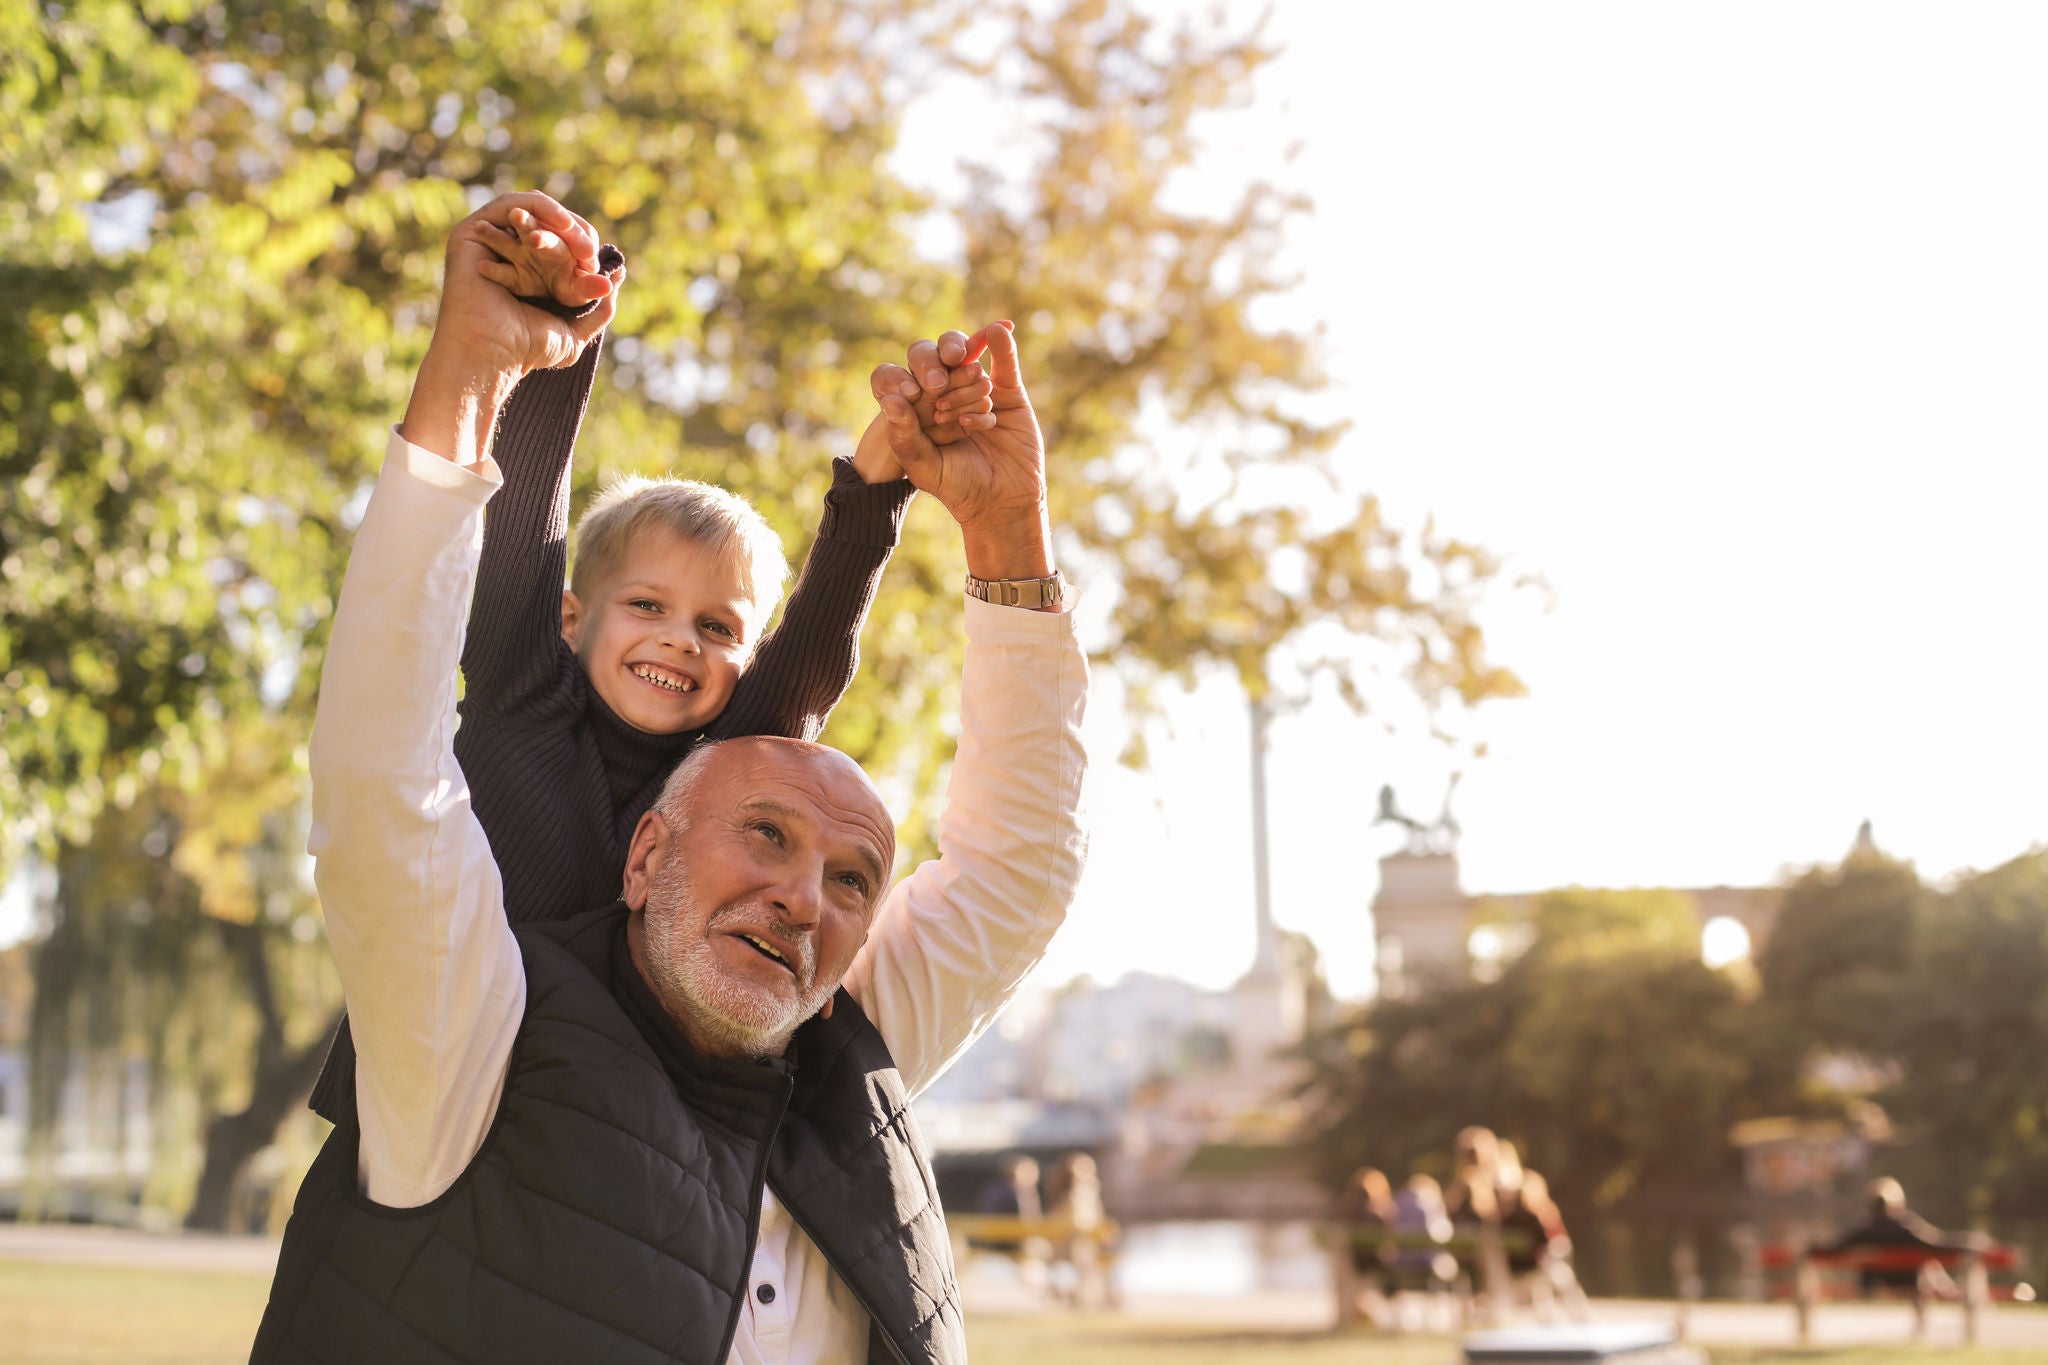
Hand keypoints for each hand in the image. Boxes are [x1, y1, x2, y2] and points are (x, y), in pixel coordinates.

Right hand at [401, 193, 622, 464]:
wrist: (491, 352)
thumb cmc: (527, 348)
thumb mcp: (575, 333)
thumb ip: (599, 310)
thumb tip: (617, 275)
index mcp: (533, 276)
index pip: (568, 248)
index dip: (588, 251)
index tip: (604, 267)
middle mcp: (512, 256)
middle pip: (552, 230)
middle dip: (577, 238)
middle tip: (589, 254)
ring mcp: (493, 242)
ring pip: (533, 213)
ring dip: (558, 220)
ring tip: (575, 238)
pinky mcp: (474, 231)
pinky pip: (511, 204)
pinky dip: (540, 208)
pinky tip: (561, 224)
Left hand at [875, 322, 1052, 580]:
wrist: (1002, 501)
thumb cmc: (957, 487)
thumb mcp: (923, 467)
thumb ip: (903, 435)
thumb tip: (890, 400)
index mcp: (913, 408)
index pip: (898, 376)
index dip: (899, 378)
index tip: (910, 395)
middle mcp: (942, 392)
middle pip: (931, 359)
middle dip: (932, 369)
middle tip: (937, 390)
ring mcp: (975, 388)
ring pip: (966, 364)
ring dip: (965, 386)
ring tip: (970, 421)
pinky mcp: (1008, 392)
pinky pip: (1003, 362)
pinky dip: (1000, 344)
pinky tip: (997, 332)